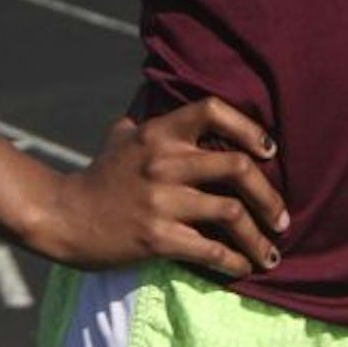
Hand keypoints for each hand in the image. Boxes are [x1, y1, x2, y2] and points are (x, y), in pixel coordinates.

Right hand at [33, 97, 287, 277]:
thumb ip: (149, 109)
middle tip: (282, 217)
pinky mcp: (157, 238)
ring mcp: (162, 200)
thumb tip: (163, 78)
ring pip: (232, 214)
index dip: (249, 127)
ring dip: (258, 237)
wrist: (65, 217)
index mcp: (159, 132)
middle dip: (270, 195)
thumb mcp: (122, 132)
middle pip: (238, 167)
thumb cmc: (102, 174)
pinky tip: (243, 268)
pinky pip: (210, 250)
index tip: (269, 151)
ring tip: (271, 252)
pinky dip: (234, 262)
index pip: (213, 110)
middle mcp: (164, 161)